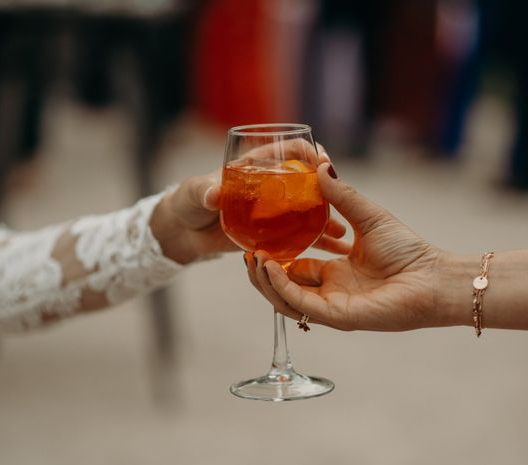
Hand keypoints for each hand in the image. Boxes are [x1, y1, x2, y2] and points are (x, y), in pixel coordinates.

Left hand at [151, 168, 350, 264]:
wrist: (185, 232)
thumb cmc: (189, 202)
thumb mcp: (195, 192)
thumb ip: (204, 192)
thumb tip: (214, 195)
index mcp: (258, 165)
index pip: (292, 150)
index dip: (310, 152)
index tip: (323, 163)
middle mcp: (273, 185)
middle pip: (309, 182)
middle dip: (329, 190)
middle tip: (342, 200)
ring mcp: (276, 211)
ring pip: (309, 212)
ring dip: (328, 221)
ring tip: (342, 233)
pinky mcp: (273, 233)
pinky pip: (299, 236)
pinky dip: (316, 243)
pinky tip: (332, 251)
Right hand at [248, 163, 448, 330]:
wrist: (432, 275)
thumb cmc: (408, 250)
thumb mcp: (367, 216)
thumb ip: (341, 196)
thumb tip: (321, 166)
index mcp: (336, 272)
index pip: (294, 270)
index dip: (274, 258)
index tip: (256, 241)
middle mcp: (330, 291)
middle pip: (284, 288)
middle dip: (262, 272)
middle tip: (247, 253)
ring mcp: (332, 306)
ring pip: (286, 300)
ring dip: (265, 281)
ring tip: (252, 258)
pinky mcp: (338, 316)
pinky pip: (301, 304)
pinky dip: (281, 287)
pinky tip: (270, 266)